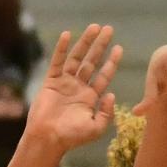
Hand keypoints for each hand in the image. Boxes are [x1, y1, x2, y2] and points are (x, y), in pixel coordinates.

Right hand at [25, 25, 122, 152]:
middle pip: (92, 61)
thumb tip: (111, 94)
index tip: (119, 48)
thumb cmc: (71, 137)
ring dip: (85, 42)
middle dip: (100, 45)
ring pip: (77, 57)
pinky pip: (57, 61)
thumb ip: (106, 113)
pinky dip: (62, 48)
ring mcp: (65, 82)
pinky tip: (67, 35)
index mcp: (90, 97)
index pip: (104, 75)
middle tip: (109, 29)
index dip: (111, 62)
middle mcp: (79, 86)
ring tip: (94, 27)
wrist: (47, 138)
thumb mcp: (95, 128)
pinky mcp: (51, 81)